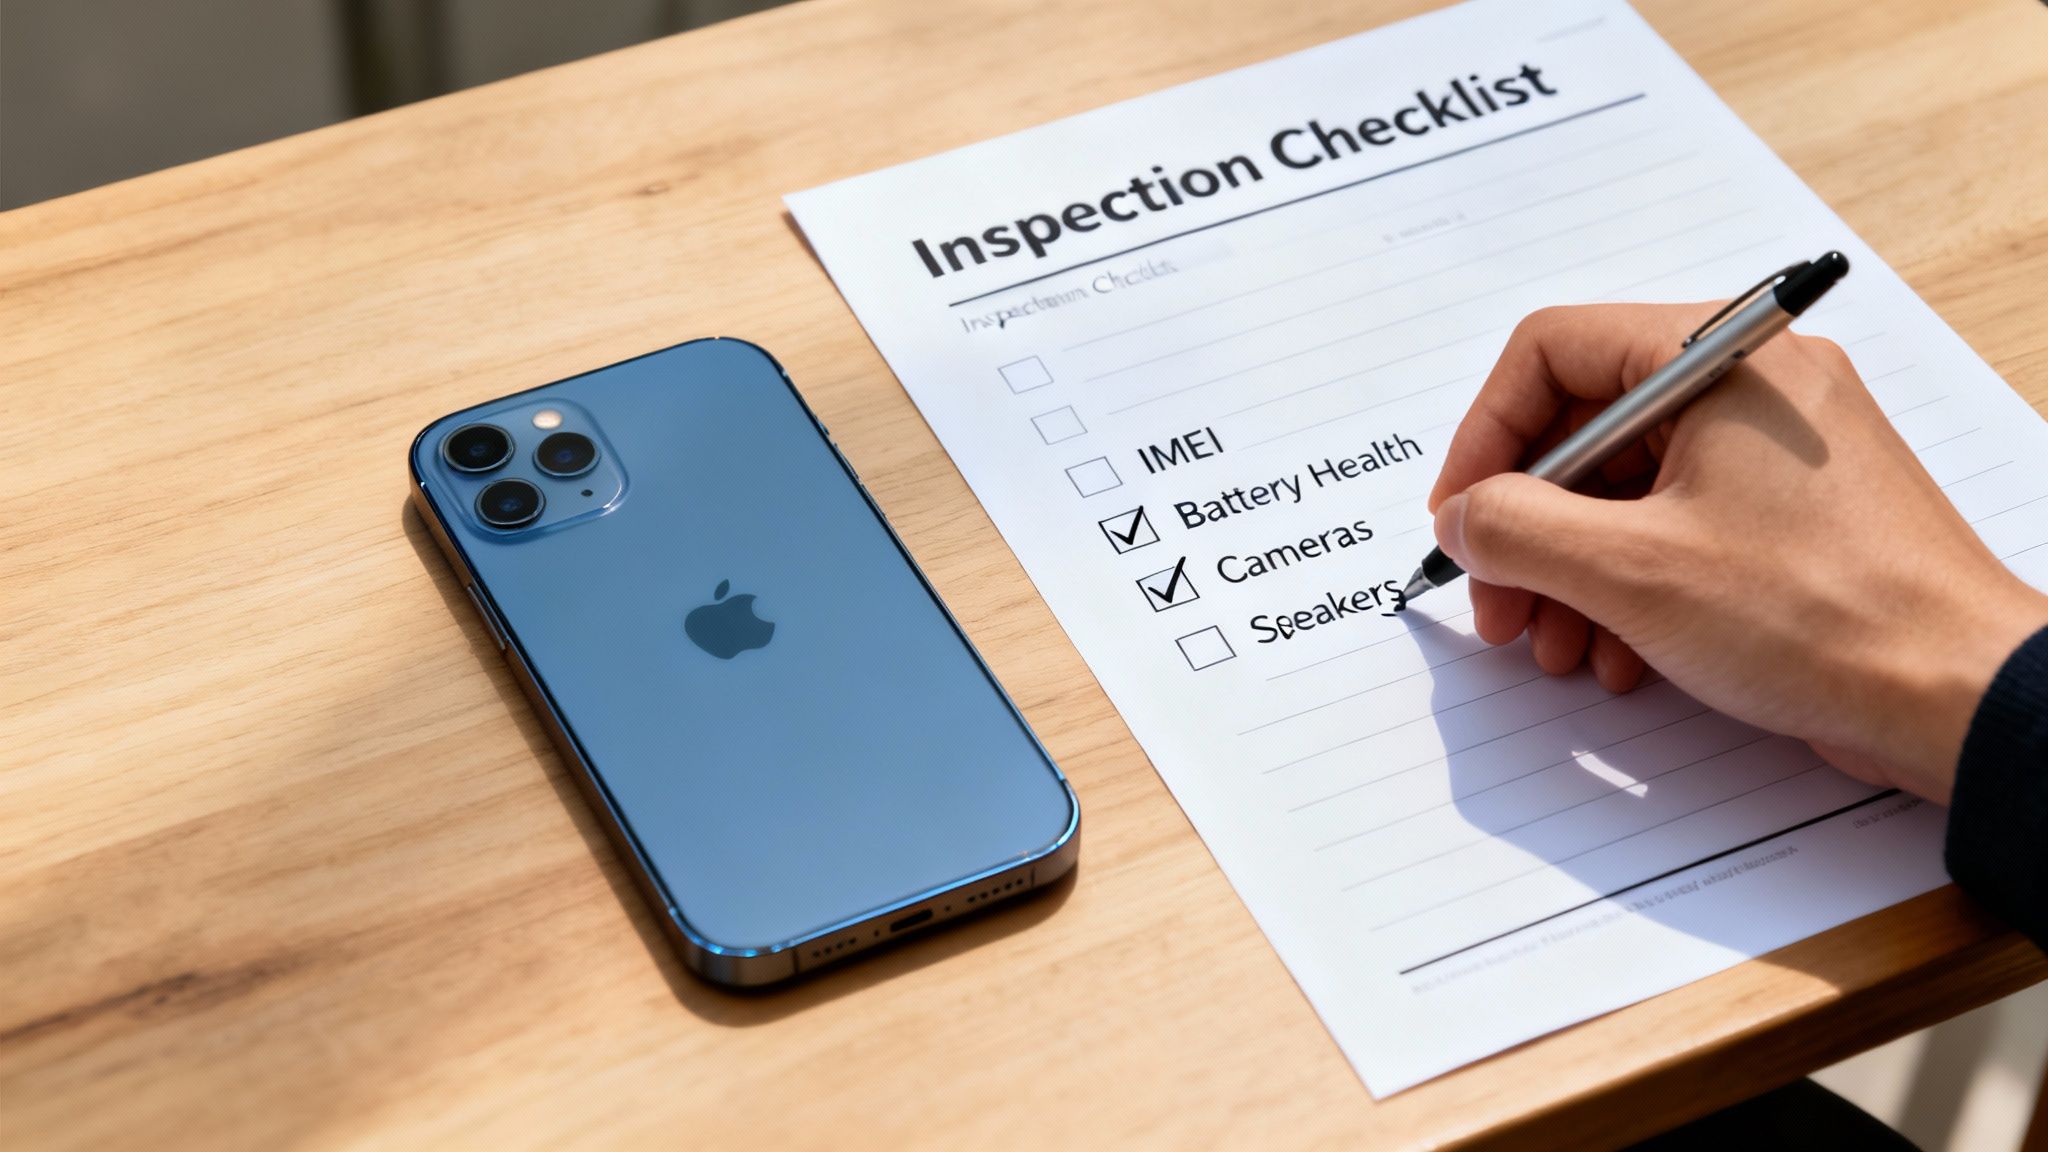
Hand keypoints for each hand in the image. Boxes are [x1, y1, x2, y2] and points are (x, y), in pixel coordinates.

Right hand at [1427, 303, 2047, 804]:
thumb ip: (1515, 527)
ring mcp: (1777, 451)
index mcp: (1722, 356)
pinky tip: (1622, 656)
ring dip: (1572, 571)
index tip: (1458, 517)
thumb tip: (1461, 517)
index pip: (1552, 351)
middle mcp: (1753, 385)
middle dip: (1528, 528)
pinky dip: (1631, 586)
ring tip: (1558, 648)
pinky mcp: (1793, 515)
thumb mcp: (1630, 570)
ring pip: (1626, 488)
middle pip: (1585, 429)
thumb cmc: (1825, 616)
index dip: (1485, 437)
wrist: (1960, 697)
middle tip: (1498, 603)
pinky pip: (1677, 526)